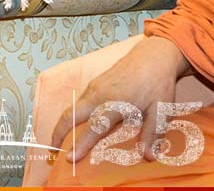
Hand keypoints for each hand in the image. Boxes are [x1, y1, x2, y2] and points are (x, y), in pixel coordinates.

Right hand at [49, 35, 189, 162]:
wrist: (153, 55)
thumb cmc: (158, 84)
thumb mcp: (160, 110)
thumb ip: (152, 134)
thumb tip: (148, 157)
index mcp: (115, 103)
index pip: (93, 128)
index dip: (80, 145)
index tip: (68, 159)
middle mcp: (98, 95)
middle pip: (70, 115)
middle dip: (58, 133)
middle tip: (52, 151)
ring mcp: (94, 88)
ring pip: (72, 109)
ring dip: (63, 125)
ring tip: (60, 141)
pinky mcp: (94, 84)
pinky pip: (79, 103)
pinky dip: (72, 116)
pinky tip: (76, 125)